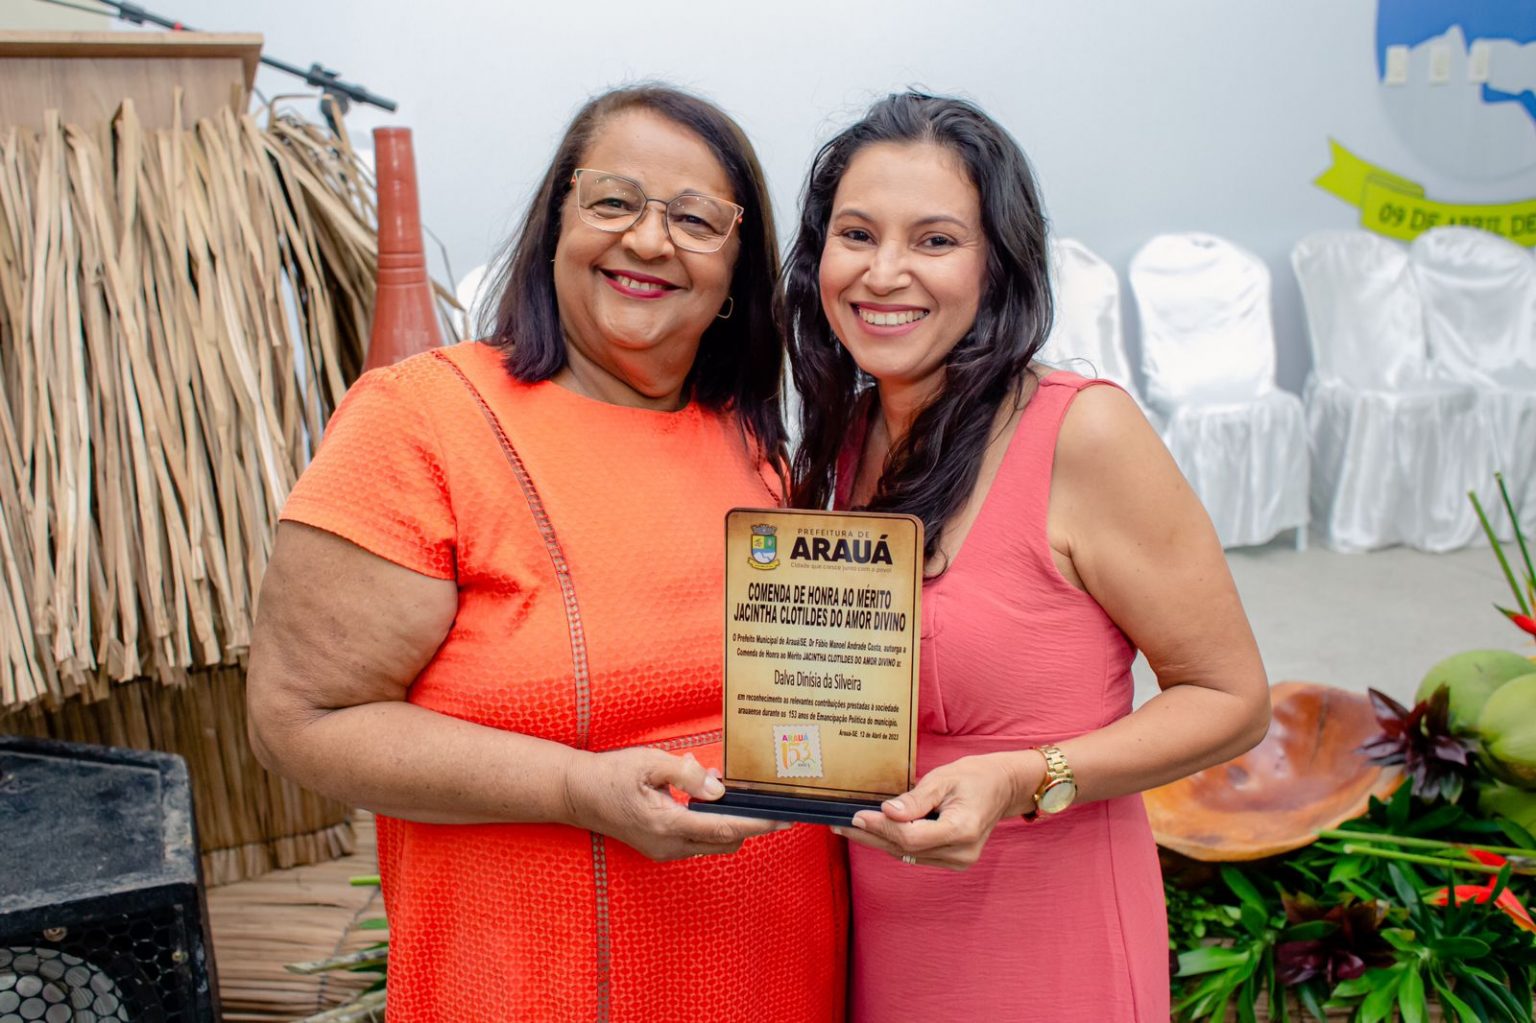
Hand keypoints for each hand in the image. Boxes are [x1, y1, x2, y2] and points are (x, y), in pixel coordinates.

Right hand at [564, 747, 784, 860]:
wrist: (578, 794)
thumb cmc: (612, 774)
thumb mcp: (650, 764)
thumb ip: (687, 775)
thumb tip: (719, 789)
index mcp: (668, 824)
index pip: (726, 829)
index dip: (758, 824)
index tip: (783, 819)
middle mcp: (669, 845)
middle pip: (726, 843)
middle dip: (751, 826)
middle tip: (769, 805)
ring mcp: (664, 851)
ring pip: (712, 844)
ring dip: (729, 825)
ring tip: (736, 796)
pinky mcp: (660, 848)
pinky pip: (697, 842)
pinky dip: (711, 826)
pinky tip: (708, 802)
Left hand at [833, 751, 1043, 869]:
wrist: (1003, 788)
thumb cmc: (975, 777)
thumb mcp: (945, 778)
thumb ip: (916, 799)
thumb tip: (887, 812)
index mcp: (962, 829)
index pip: (911, 835)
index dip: (881, 827)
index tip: (856, 816)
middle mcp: (961, 852)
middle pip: (905, 849)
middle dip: (870, 836)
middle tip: (839, 826)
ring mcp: (958, 861)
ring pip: (907, 855)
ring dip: (877, 841)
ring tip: (847, 829)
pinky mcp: (952, 861)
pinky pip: (916, 854)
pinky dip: (893, 843)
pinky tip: (873, 833)